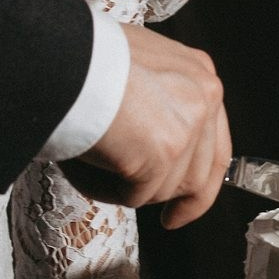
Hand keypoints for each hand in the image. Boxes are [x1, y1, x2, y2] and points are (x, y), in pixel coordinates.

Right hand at [63, 22, 230, 227]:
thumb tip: (150, 133)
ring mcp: (187, 127)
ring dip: (125, 187)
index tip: (187, 201)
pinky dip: (104, 190)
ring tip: (88, 161)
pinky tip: (83, 166)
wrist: (63, 57)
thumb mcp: (138, 63)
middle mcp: (203, 96)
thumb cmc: (84, 57)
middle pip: (199, 172)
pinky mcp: (164, 153)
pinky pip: (135, 196)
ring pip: (164, 188)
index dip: (202, 178)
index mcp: (199, 73)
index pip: (215, 140)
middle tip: (169, 220)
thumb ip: (157, 95)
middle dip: (181, 201)